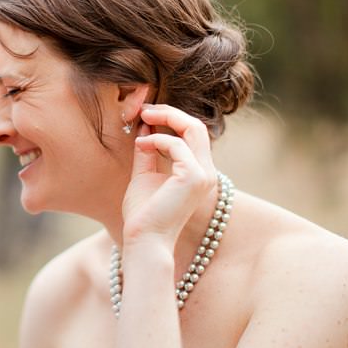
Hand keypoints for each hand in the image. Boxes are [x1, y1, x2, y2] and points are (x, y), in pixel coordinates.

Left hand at [122, 104, 215, 247]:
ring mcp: (203, 174)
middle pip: (197, 126)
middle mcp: (206, 172)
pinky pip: (177, 145)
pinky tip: (141, 144)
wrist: (144, 239)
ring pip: (193, 128)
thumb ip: (148, 152)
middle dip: (170, 113)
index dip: (171, 118)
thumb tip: (144, 127)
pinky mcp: (193, 177)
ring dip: (165, 119)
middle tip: (144, 109)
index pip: (193, 134)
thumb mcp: (144, 175)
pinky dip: (157, 140)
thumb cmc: (143, 213)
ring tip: (142, 119)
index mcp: (197, 172)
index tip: (146, 114)